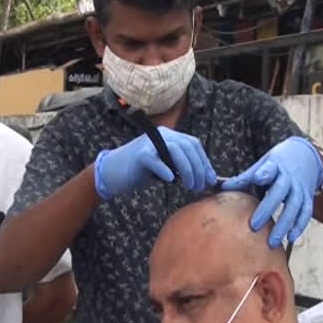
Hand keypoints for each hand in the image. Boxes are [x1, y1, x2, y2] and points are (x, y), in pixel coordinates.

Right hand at [94, 127, 216, 199]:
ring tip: (190, 186)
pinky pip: (156, 161)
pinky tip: (171, 181)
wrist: (112, 172)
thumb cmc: (141, 172)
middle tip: (201, 187)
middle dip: (199, 168)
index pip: (193, 144)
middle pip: (187, 147)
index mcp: (169, 136)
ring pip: (176, 150)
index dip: (204, 162)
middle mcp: (161, 135)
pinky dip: (166, 171)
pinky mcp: (140, 154)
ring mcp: (149, 143)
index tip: (211, 180)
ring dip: (188, 170)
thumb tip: (207, 180)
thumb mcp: (165, 167)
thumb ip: (182, 168)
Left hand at [221, 137, 322, 247]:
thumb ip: (245, 178)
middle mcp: (289, 177)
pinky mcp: (308, 197)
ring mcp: (300, 188)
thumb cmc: (276, 164)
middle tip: (254, 226)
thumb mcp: (262, 165)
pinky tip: (290, 238)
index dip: (265, 173)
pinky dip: (299, 226)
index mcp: (275, 166)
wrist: (305, 155)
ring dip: (284, 225)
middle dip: (267, 209)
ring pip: (294, 207)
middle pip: (279, 193)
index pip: (270, 169)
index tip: (258, 178)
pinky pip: (306, 213)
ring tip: (272, 241)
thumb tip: (222, 188)